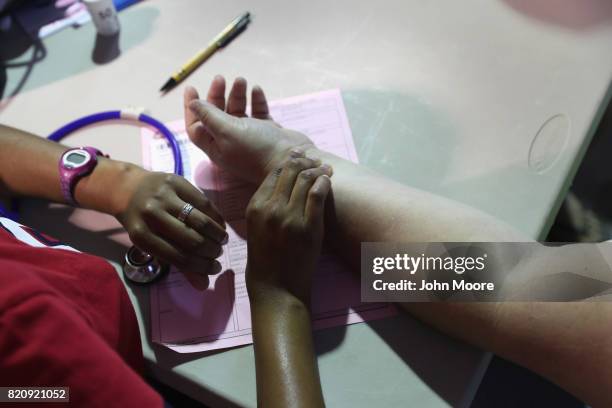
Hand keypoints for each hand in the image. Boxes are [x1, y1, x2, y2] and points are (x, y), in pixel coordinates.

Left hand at [113, 167, 227, 287]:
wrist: (127, 188)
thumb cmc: (141, 221)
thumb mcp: (152, 243)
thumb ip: (178, 263)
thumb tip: (203, 285)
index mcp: (142, 236)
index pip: (179, 257)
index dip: (201, 266)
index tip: (215, 269)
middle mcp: (152, 216)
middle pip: (192, 239)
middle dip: (211, 251)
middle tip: (218, 254)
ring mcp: (164, 197)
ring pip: (200, 220)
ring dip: (216, 234)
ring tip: (222, 240)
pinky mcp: (176, 182)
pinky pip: (203, 202)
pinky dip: (215, 216)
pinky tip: (219, 224)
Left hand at [184, 75, 315, 183]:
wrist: (292, 160)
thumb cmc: (256, 149)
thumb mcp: (227, 131)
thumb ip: (209, 116)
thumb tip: (193, 104)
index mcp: (217, 147)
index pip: (196, 127)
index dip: (192, 109)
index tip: (192, 87)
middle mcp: (231, 142)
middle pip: (217, 116)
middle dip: (217, 96)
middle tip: (220, 78)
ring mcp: (251, 137)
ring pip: (238, 112)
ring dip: (237, 95)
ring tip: (242, 80)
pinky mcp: (268, 132)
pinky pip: (258, 113)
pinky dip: (256, 101)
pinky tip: (256, 90)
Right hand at [245, 152, 331, 305]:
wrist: (275, 287)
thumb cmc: (266, 258)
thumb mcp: (257, 226)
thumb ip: (266, 204)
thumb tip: (285, 181)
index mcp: (255, 206)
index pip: (275, 173)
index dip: (290, 162)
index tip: (301, 158)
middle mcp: (270, 208)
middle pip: (290, 172)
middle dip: (304, 161)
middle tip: (315, 160)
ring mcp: (289, 217)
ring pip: (305, 179)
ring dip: (317, 169)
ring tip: (325, 168)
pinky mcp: (308, 228)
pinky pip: (317, 195)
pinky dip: (324, 182)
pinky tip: (328, 180)